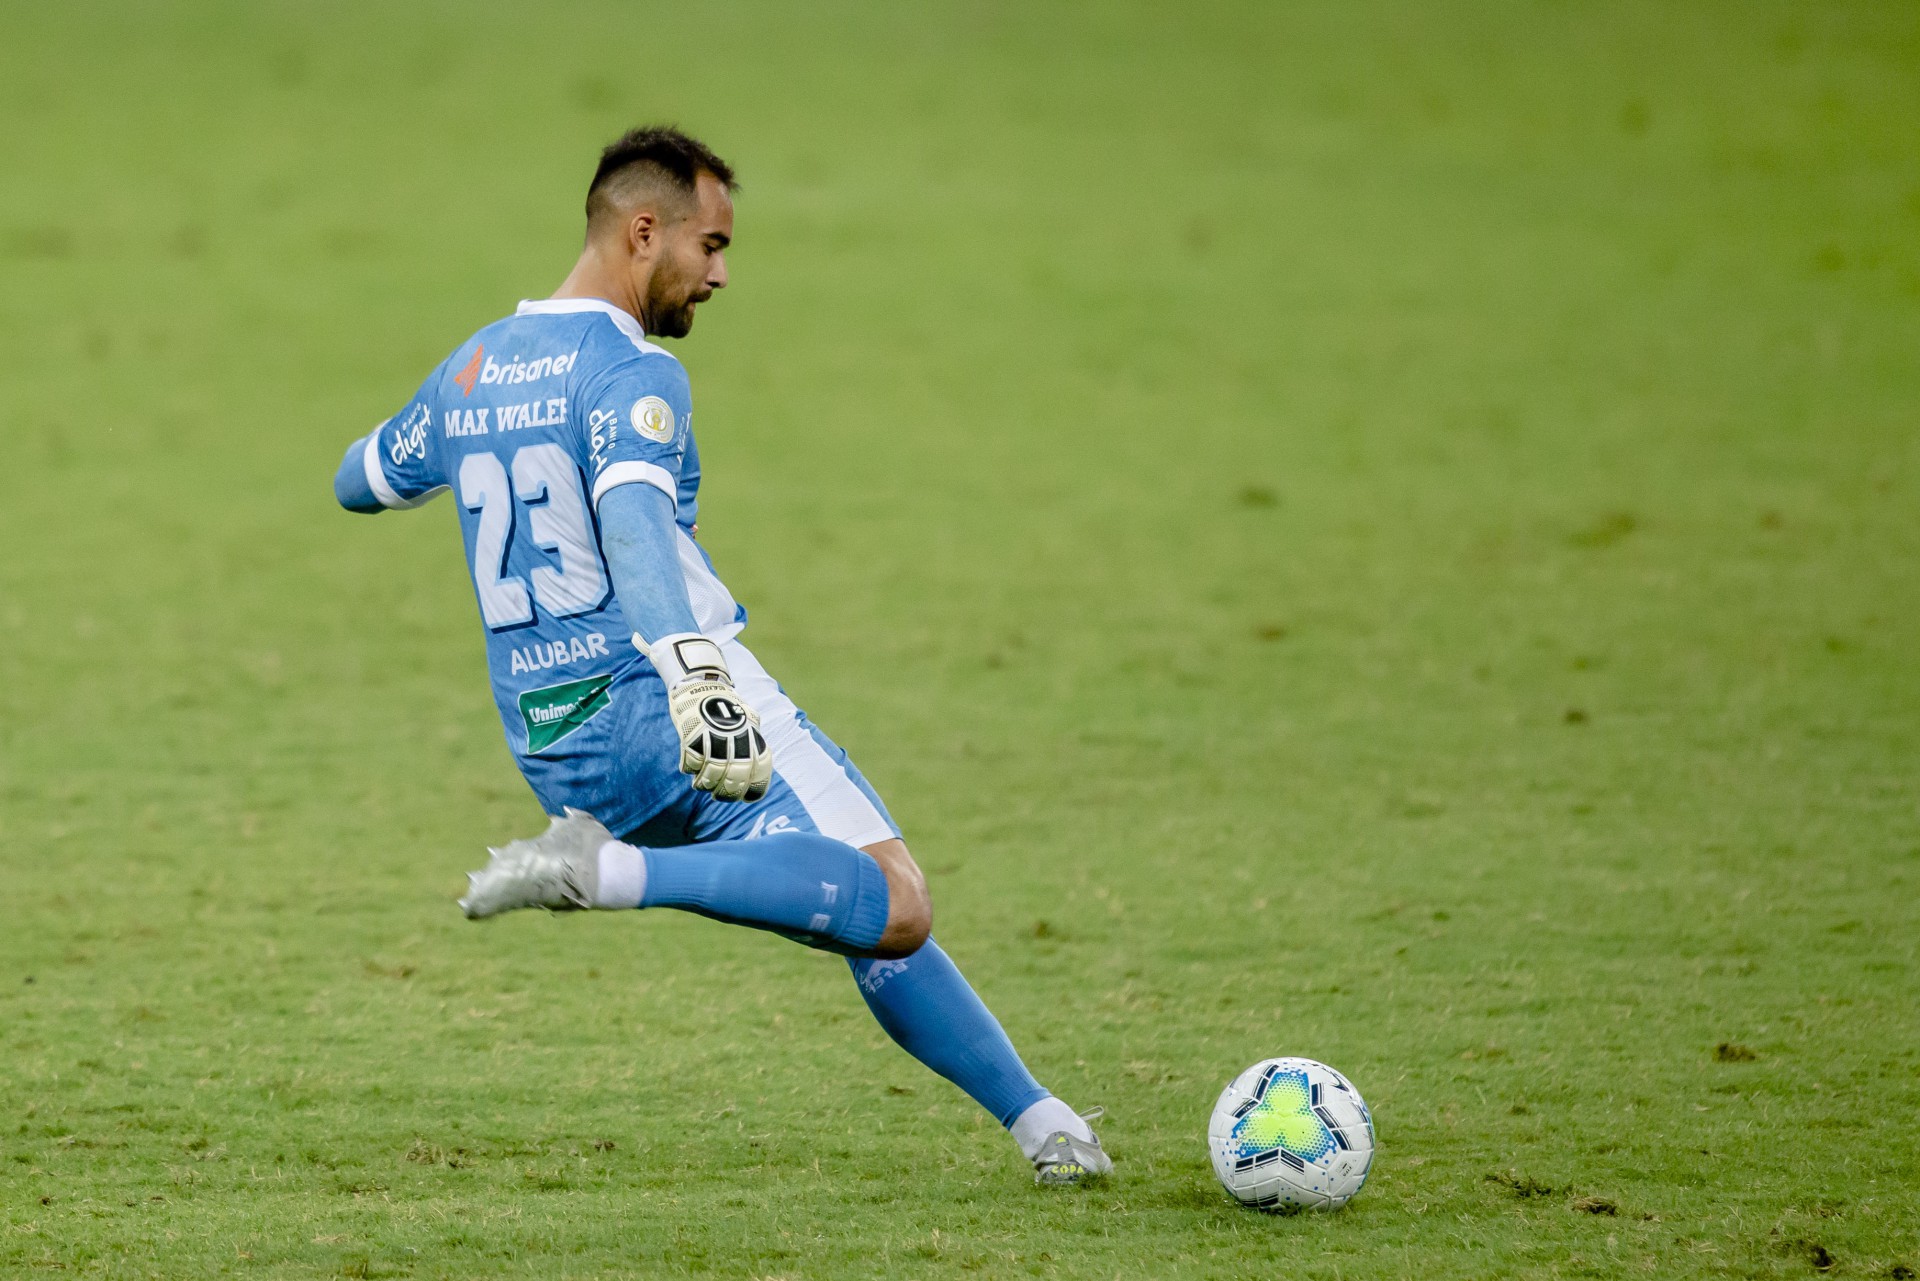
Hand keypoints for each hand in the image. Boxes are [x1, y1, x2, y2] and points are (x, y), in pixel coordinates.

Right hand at [644, 634, 771, 801]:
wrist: (703, 684)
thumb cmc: (726, 706)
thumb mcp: (749, 719)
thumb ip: (753, 743)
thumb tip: (758, 772)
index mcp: (752, 736)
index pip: (760, 769)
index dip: (756, 788)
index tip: (747, 798)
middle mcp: (735, 739)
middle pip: (735, 777)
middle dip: (728, 792)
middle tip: (719, 796)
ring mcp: (714, 738)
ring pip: (711, 774)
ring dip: (705, 784)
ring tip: (701, 784)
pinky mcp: (693, 736)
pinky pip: (691, 763)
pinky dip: (689, 768)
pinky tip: (689, 768)